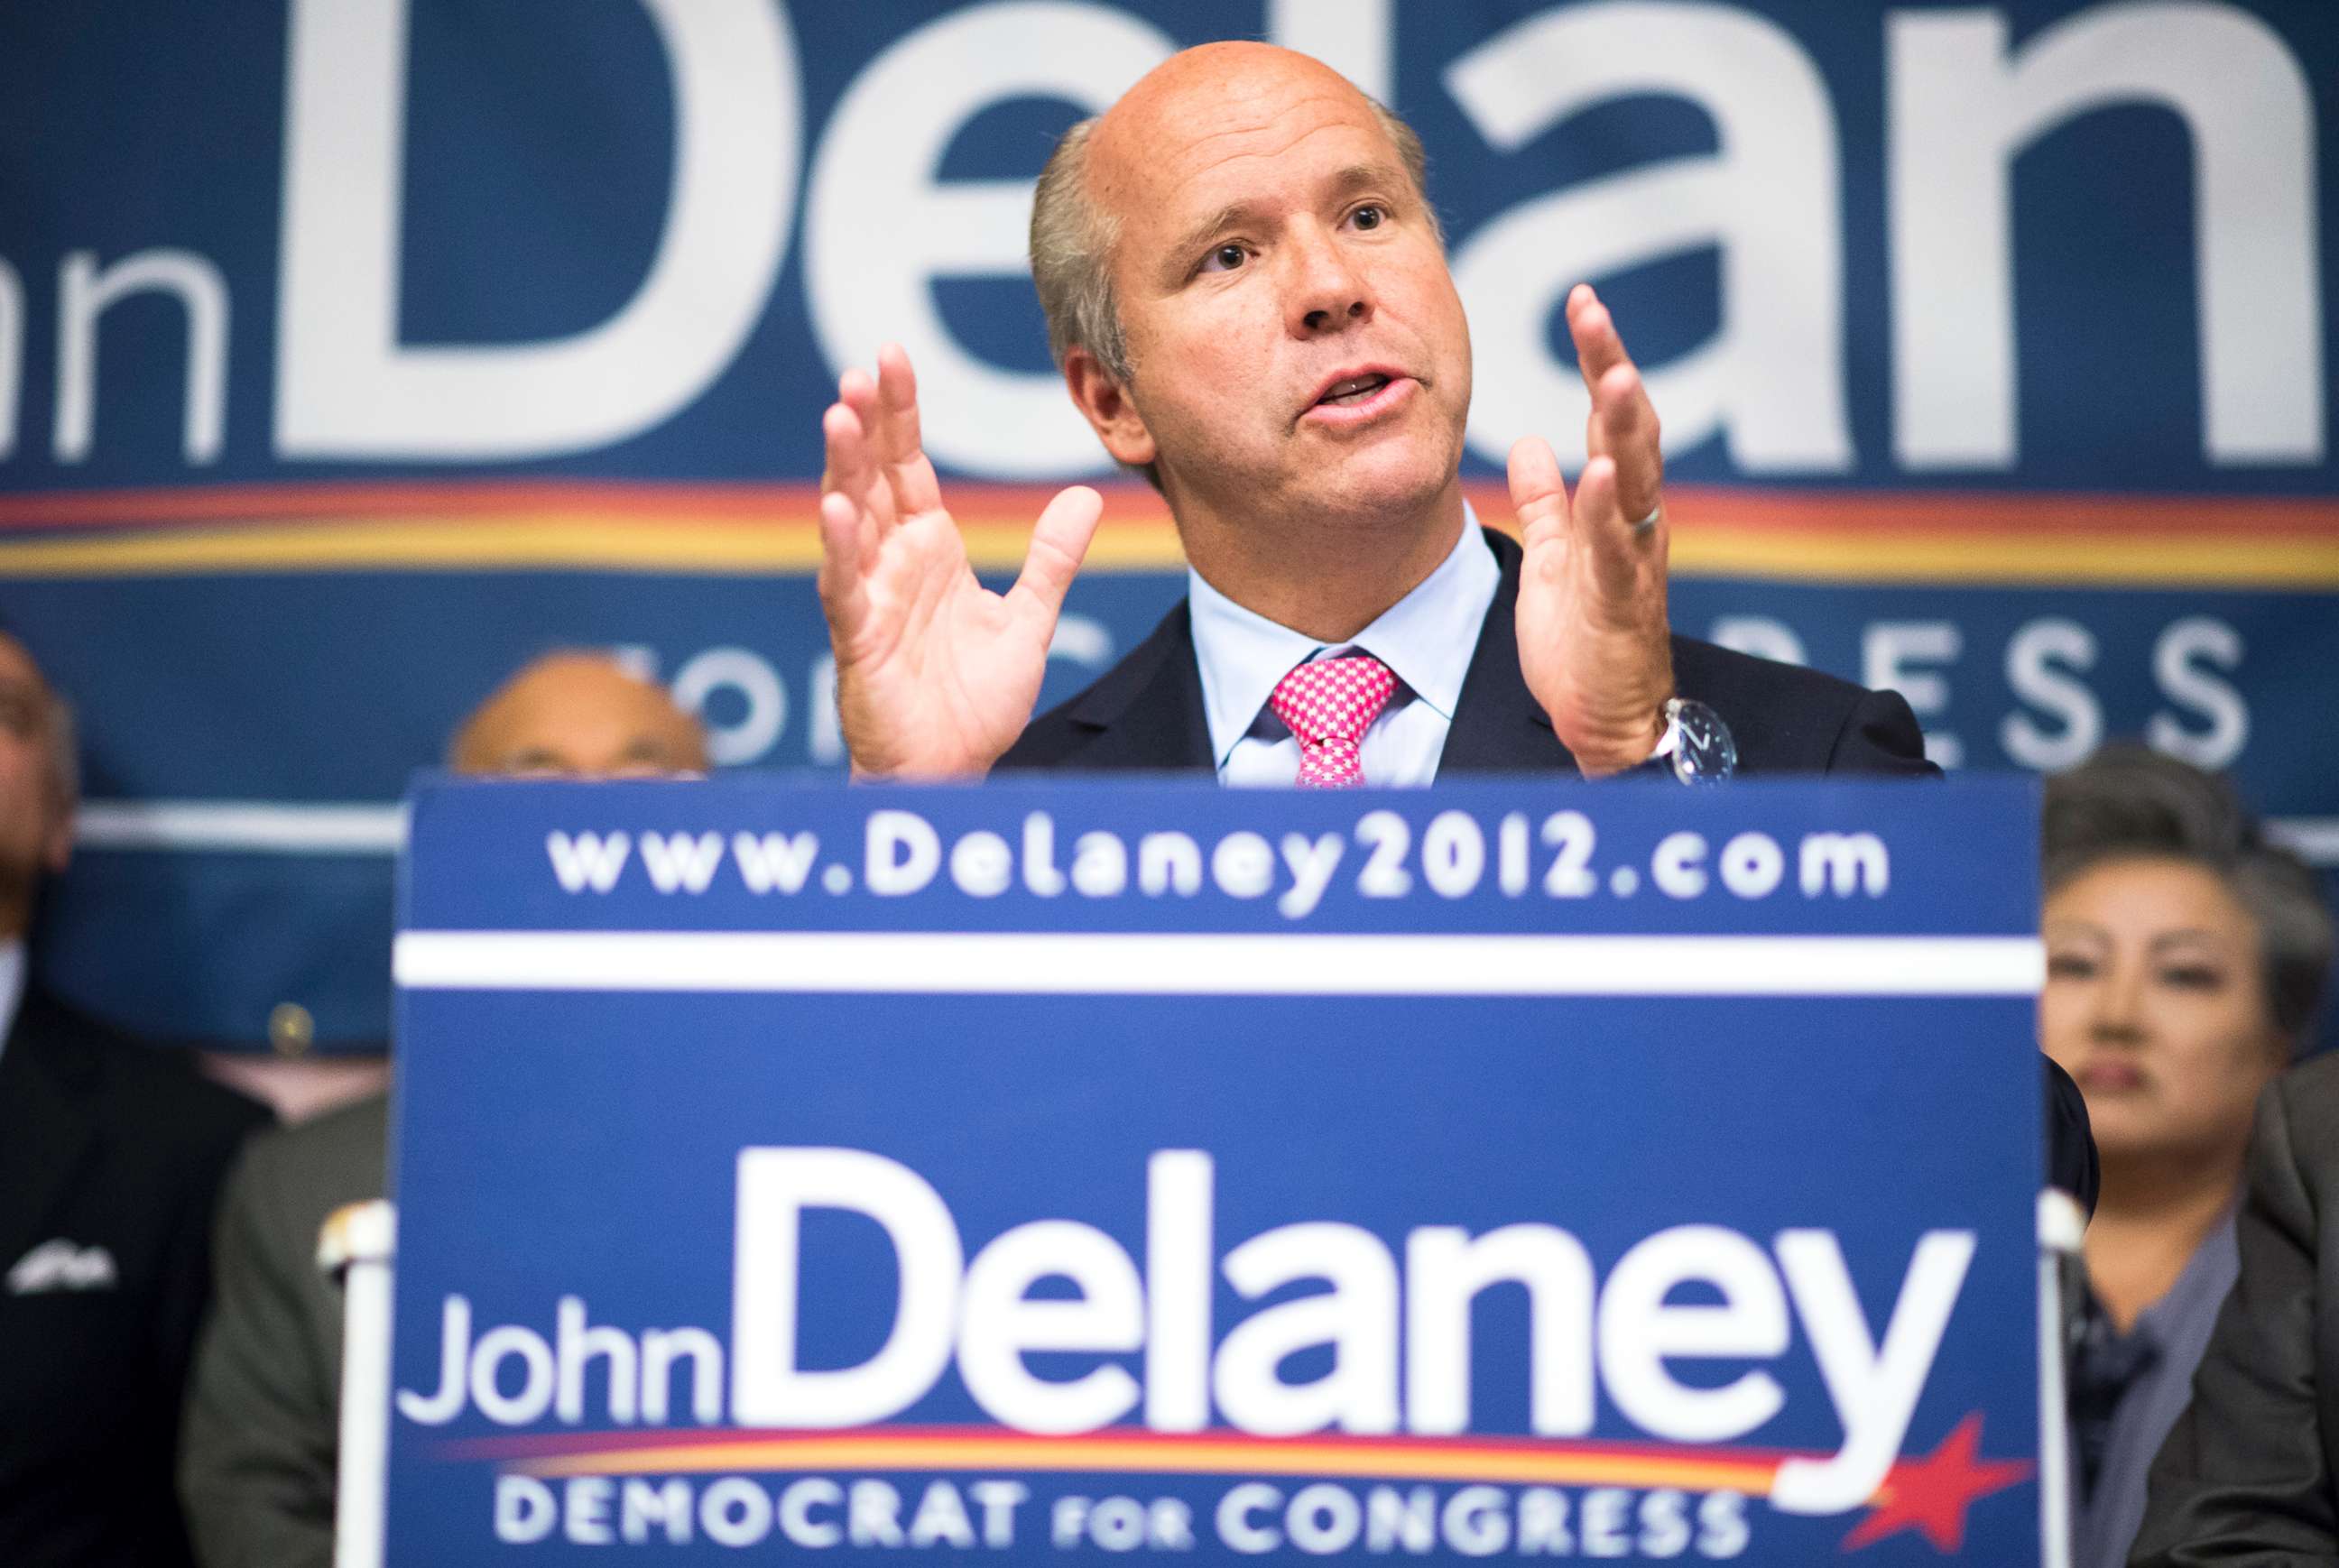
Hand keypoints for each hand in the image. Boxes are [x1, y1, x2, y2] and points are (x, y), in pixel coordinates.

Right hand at [817, 344, 1102, 777]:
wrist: (954, 769)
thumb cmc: (974, 703)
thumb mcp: (1028, 620)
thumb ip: (1052, 559)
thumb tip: (1086, 497)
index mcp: (928, 549)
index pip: (909, 465)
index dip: (899, 413)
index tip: (891, 357)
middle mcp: (893, 563)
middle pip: (875, 478)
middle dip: (867, 423)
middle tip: (863, 368)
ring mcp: (870, 597)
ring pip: (850, 519)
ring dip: (843, 467)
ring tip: (840, 413)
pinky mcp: (857, 639)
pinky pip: (844, 587)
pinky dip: (839, 548)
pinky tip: (836, 507)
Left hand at [1509, 285, 1673, 776]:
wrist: (1605, 721)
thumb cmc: (1584, 643)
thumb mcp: (1554, 558)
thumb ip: (1546, 503)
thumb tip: (1527, 443)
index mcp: (1617, 506)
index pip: (1611, 418)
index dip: (1600, 358)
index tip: (1583, 301)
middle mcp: (1634, 521)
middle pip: (1630, 429)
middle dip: (1612, 366)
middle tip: (1593, 310)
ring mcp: (1632, 560)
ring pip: (1636, 480)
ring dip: (1625, 426)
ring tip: (1614, 375)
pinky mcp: (1622, 603)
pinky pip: (1617, 550)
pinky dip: (1608, 510)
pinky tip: (1600, 473)